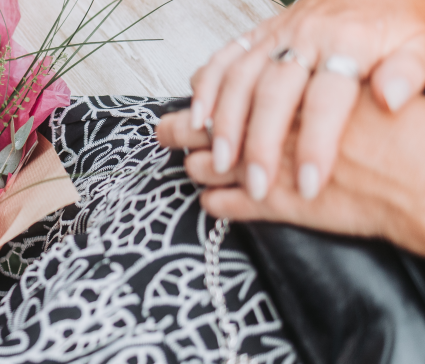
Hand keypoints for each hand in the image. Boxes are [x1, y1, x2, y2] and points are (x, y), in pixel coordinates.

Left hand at [159, 88, 424, 256]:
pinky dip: (216, 204)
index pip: (237, 92)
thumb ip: (346, 77)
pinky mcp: (279, 205)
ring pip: (214, 165)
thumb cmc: (411, 132)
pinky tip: (211, 203)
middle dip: (184, 130)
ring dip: (199, 165)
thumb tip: (321, 70)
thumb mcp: (379, 84)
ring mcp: (272, 169)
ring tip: (188, 165)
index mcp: (295, 96)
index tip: (194, 102)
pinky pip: (230, 205)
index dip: (211, 97)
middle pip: (214, 126)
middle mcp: (276, 130)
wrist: (422, 178)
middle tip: (162, 131)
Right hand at [187, 0, 424, 202]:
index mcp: (350, 41)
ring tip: (223, 162)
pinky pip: (223, 59)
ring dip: (225, 122)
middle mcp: (307, 35)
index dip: (317, 143)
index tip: (311, 184)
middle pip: (274, 91)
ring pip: (239, 77)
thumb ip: (411, 70)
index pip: (327, 98)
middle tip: (259, 185)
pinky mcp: (258, 34)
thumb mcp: (422, 44)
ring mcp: (277, 33)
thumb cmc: (400, 25)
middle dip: (261, 142)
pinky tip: (199, 120)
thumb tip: (392, 96)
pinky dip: (205, 89)